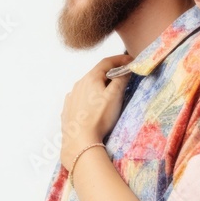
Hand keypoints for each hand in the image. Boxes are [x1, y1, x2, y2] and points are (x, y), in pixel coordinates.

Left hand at [60, 54, 132, 168]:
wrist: (80, 141)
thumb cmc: (99, 118)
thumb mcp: (115, 96)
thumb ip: (121, 79)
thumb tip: (125, 69)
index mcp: (90, 78)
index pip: (107, 62)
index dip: (120, 59)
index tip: (130, 60)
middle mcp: (78, 84)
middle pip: (97, 73)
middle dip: (111, 73)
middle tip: (123, 77)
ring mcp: (71, 97)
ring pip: (88, 86)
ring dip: (99, 86)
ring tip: (109, 94)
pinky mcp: (68, 109)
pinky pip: (81, 98)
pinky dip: (90, 97)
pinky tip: (94, 105)